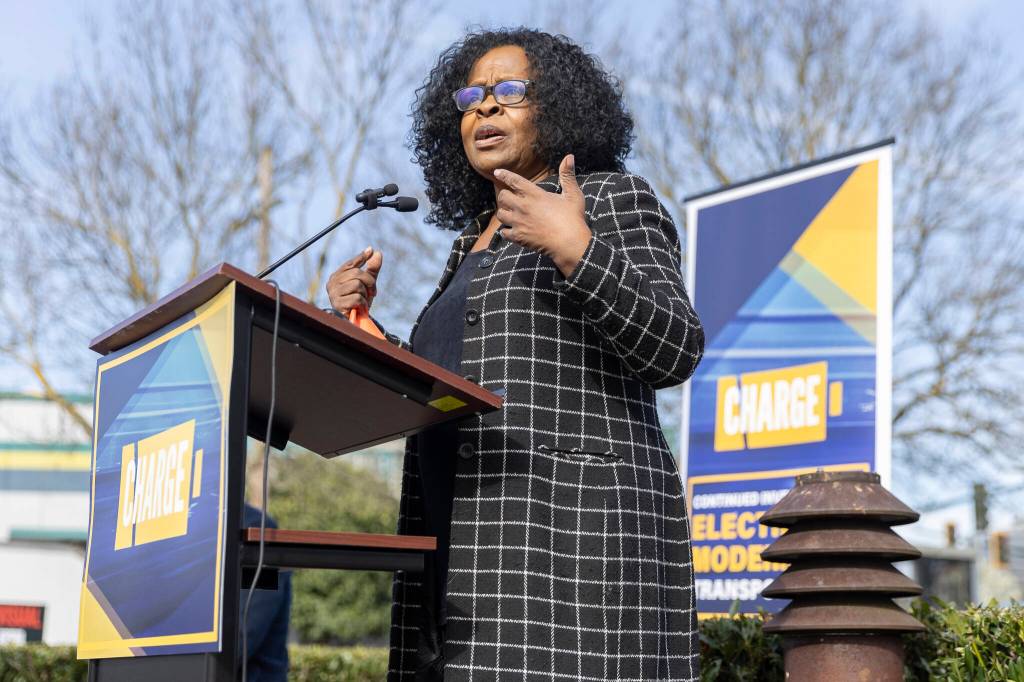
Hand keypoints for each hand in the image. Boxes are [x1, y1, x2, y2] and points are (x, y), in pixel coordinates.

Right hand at [326, 247, 382, 313]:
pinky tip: (360, 307)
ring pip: (357, 285)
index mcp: (337, 276)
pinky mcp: (338, 304)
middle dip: (369, 282)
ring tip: (362, 301)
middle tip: (373, 292)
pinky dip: (363, 303)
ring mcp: (333, 294)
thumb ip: (372, 269)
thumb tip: (377, 253)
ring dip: (365, 295)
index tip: (371, 250)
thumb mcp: (367, 284)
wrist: (356, 321)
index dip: (361, 257)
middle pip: (356, 273)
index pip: (350, 264)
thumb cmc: (359, 301)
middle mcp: (332, 283)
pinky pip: (357, 298)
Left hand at [494, 154, 590, 276]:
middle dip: (504, 196)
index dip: (504, 175)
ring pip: (500, 214)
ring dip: (504, 213)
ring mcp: (519, 222)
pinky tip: (511, 230)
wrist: (569, 243)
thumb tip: (569, 156)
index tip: (497, 172)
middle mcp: (523, 207)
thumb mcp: (573, 195)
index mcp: (535, 194)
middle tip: (510, 198)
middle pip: (502, 197)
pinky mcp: (519, 237)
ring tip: (509, 214)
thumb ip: (567, 175)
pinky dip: (506, 231)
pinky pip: (503, 232)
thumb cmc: (572, 219)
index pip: (514, 181)